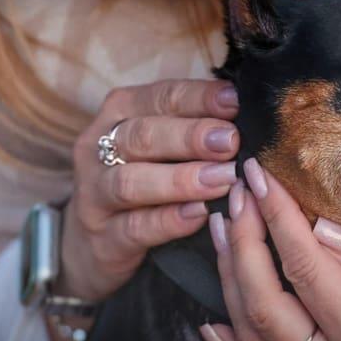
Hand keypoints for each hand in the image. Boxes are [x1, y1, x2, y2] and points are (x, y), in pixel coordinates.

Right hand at [58, 79, 239, 300]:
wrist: (96, 244)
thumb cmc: (145, 181)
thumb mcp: (163, 147)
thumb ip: (195, 127)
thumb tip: (245, 112)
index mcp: (119, 114)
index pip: (159, 96)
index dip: (198, 98)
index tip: (235, 102)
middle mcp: (98, 149)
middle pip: (142, 135)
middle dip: (189, 136)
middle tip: (230, 142)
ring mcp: (94, 195)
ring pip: (131, 181)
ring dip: (181, 179)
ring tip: (222, 179)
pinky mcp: (102, 239)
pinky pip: (134, 227)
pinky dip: (168, 220)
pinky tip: (199, 214)